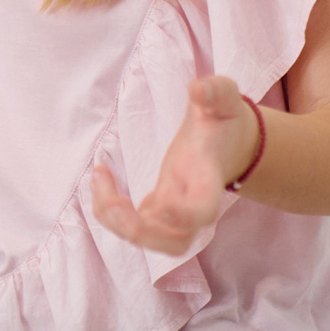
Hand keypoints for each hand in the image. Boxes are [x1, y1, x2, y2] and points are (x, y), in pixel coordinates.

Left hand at [90, 75, 257, 254]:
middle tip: (114, 204)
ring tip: (99, 181)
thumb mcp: (224, 98)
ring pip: (152, 241)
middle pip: (176, 243)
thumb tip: (198, 87)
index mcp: (208, 178)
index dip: (183, 214)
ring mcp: (174, 210)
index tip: (163, 201)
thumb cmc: (224, 119)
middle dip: (142, 233)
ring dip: (118, 225)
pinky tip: (99, 177)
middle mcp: (192, 203)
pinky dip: (109, 211)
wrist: (230, 141)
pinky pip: (133, 225)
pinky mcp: (158, 207)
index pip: (203, 210)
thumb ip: (215, 91)